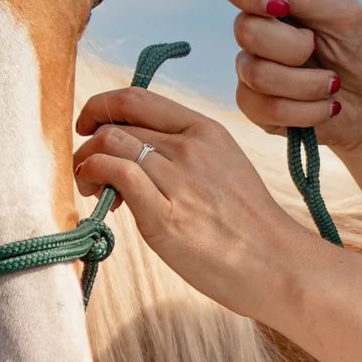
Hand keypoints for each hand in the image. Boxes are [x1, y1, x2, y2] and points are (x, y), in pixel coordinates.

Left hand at [73, 86, 325, 322]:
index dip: (101, 106)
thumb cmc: (248, 225)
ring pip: (109, 144)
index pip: (137, 98)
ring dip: (86, 162)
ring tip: (90, 188)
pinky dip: (94, 176)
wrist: (276, 264)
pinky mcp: (165, 215)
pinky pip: (116, 173)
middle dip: (88, 142)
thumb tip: (136, 153)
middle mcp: (190, 146)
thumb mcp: (224, 167)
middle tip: (88, 171)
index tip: (88, 124)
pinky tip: (99, 198)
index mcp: (205, 130)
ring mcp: (178, 179)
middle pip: (117, 123)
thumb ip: (185, 153)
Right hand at [211, 0, 361, 154]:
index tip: (278, 6)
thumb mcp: (347, 15)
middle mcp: (256, 32)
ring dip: (307, 83)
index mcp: (274, 1)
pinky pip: (265, 109)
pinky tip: (325, 107)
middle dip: (294, 46)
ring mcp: (252, 71)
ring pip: (257, 74)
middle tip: (320, 50)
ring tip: (332, 84)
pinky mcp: (257, 108)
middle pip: (245, 31)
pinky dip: (306, 111)